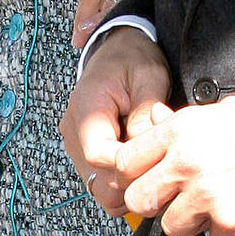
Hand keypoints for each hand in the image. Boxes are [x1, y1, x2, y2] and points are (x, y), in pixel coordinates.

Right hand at [60, 27, 170, 215]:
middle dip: (132, 180)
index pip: (99, 157)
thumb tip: (146, 147)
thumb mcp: (149, 75)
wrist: (118, 47)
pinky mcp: (84, 151)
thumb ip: (147, 109)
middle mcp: (74, 130)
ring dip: (128, 184)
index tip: (156, 159)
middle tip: (160, 164)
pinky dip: (122, 181)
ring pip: (100, 188)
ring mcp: (77, 144)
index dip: (130, 167)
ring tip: (151, 161)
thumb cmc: (133, 57)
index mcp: (86, 107)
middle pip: (98, 181)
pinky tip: (141, 162)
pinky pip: (101, 181)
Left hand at [115, 94, 234, 235]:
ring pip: (172, 226)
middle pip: (138, 200)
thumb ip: (180, 122)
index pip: (127, 161)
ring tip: (216, 199)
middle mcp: (187, 162)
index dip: (135, 173)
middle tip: (176, 196)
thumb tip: (154, 123)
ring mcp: (207, 196)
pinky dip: (225, 230)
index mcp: (181, 130)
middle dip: (155, 201)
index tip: (147, 177)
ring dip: (190, 219)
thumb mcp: (219, 110)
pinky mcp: (230, 223)